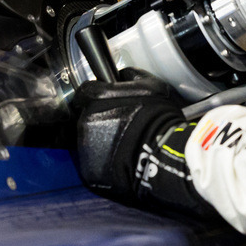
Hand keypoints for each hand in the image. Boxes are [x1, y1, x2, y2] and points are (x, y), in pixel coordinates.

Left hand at [74, 69, 217, 218]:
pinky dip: (102, 161)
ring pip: (88, 140)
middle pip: (85, 117)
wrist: (161, 156)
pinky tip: (119, 159)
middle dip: (99, 118)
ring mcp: (85, 149)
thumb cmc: (157, 118)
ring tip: (121, 143)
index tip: (103, 101)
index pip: (84, 92)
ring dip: (100, 139)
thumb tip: (121, 74)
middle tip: (119, 124)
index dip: (94, 94)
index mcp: (96, 99)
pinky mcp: (88, 171)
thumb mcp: (151, 85)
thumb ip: (131, 75)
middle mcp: (85, 122)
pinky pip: (92, 162)